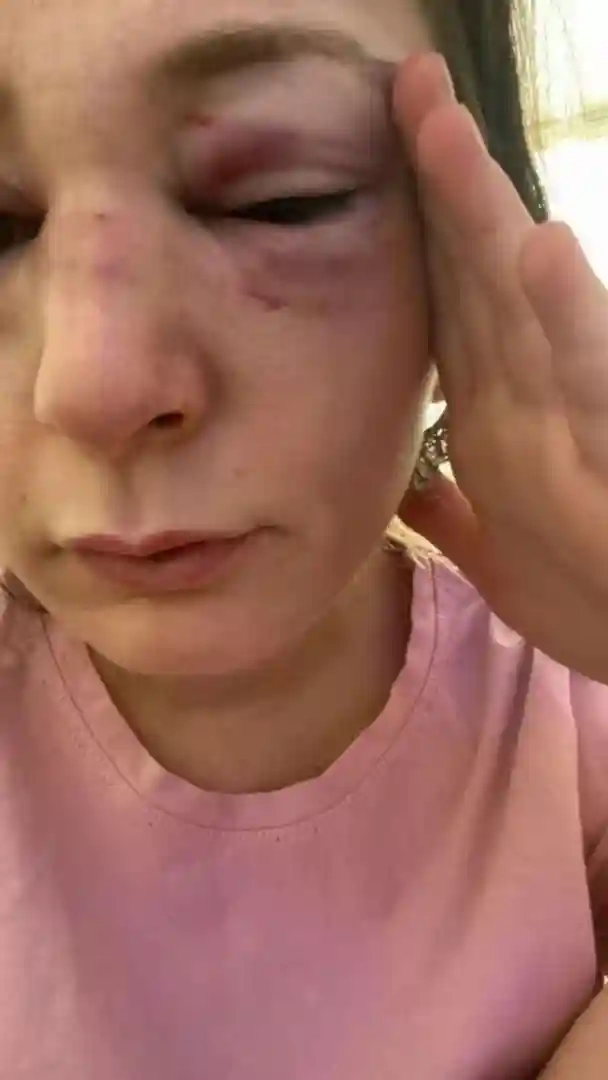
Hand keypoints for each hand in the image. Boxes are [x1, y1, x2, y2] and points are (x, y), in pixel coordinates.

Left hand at [392, 52, 607, 683]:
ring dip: (481, 217)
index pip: (446, 303)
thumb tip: (405, 481)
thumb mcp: (500, 559)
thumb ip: (453, 511)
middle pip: (474, 275)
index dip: (414, 226)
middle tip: (406, 84)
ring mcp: (575, 415)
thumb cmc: (593, 603)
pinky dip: (565, 313)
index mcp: (496, 414)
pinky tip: (540, 249)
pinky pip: (590, 376)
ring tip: (441, 129)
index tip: (384, 146)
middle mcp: (530, 397)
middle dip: (440, 180)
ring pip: (519, 303)